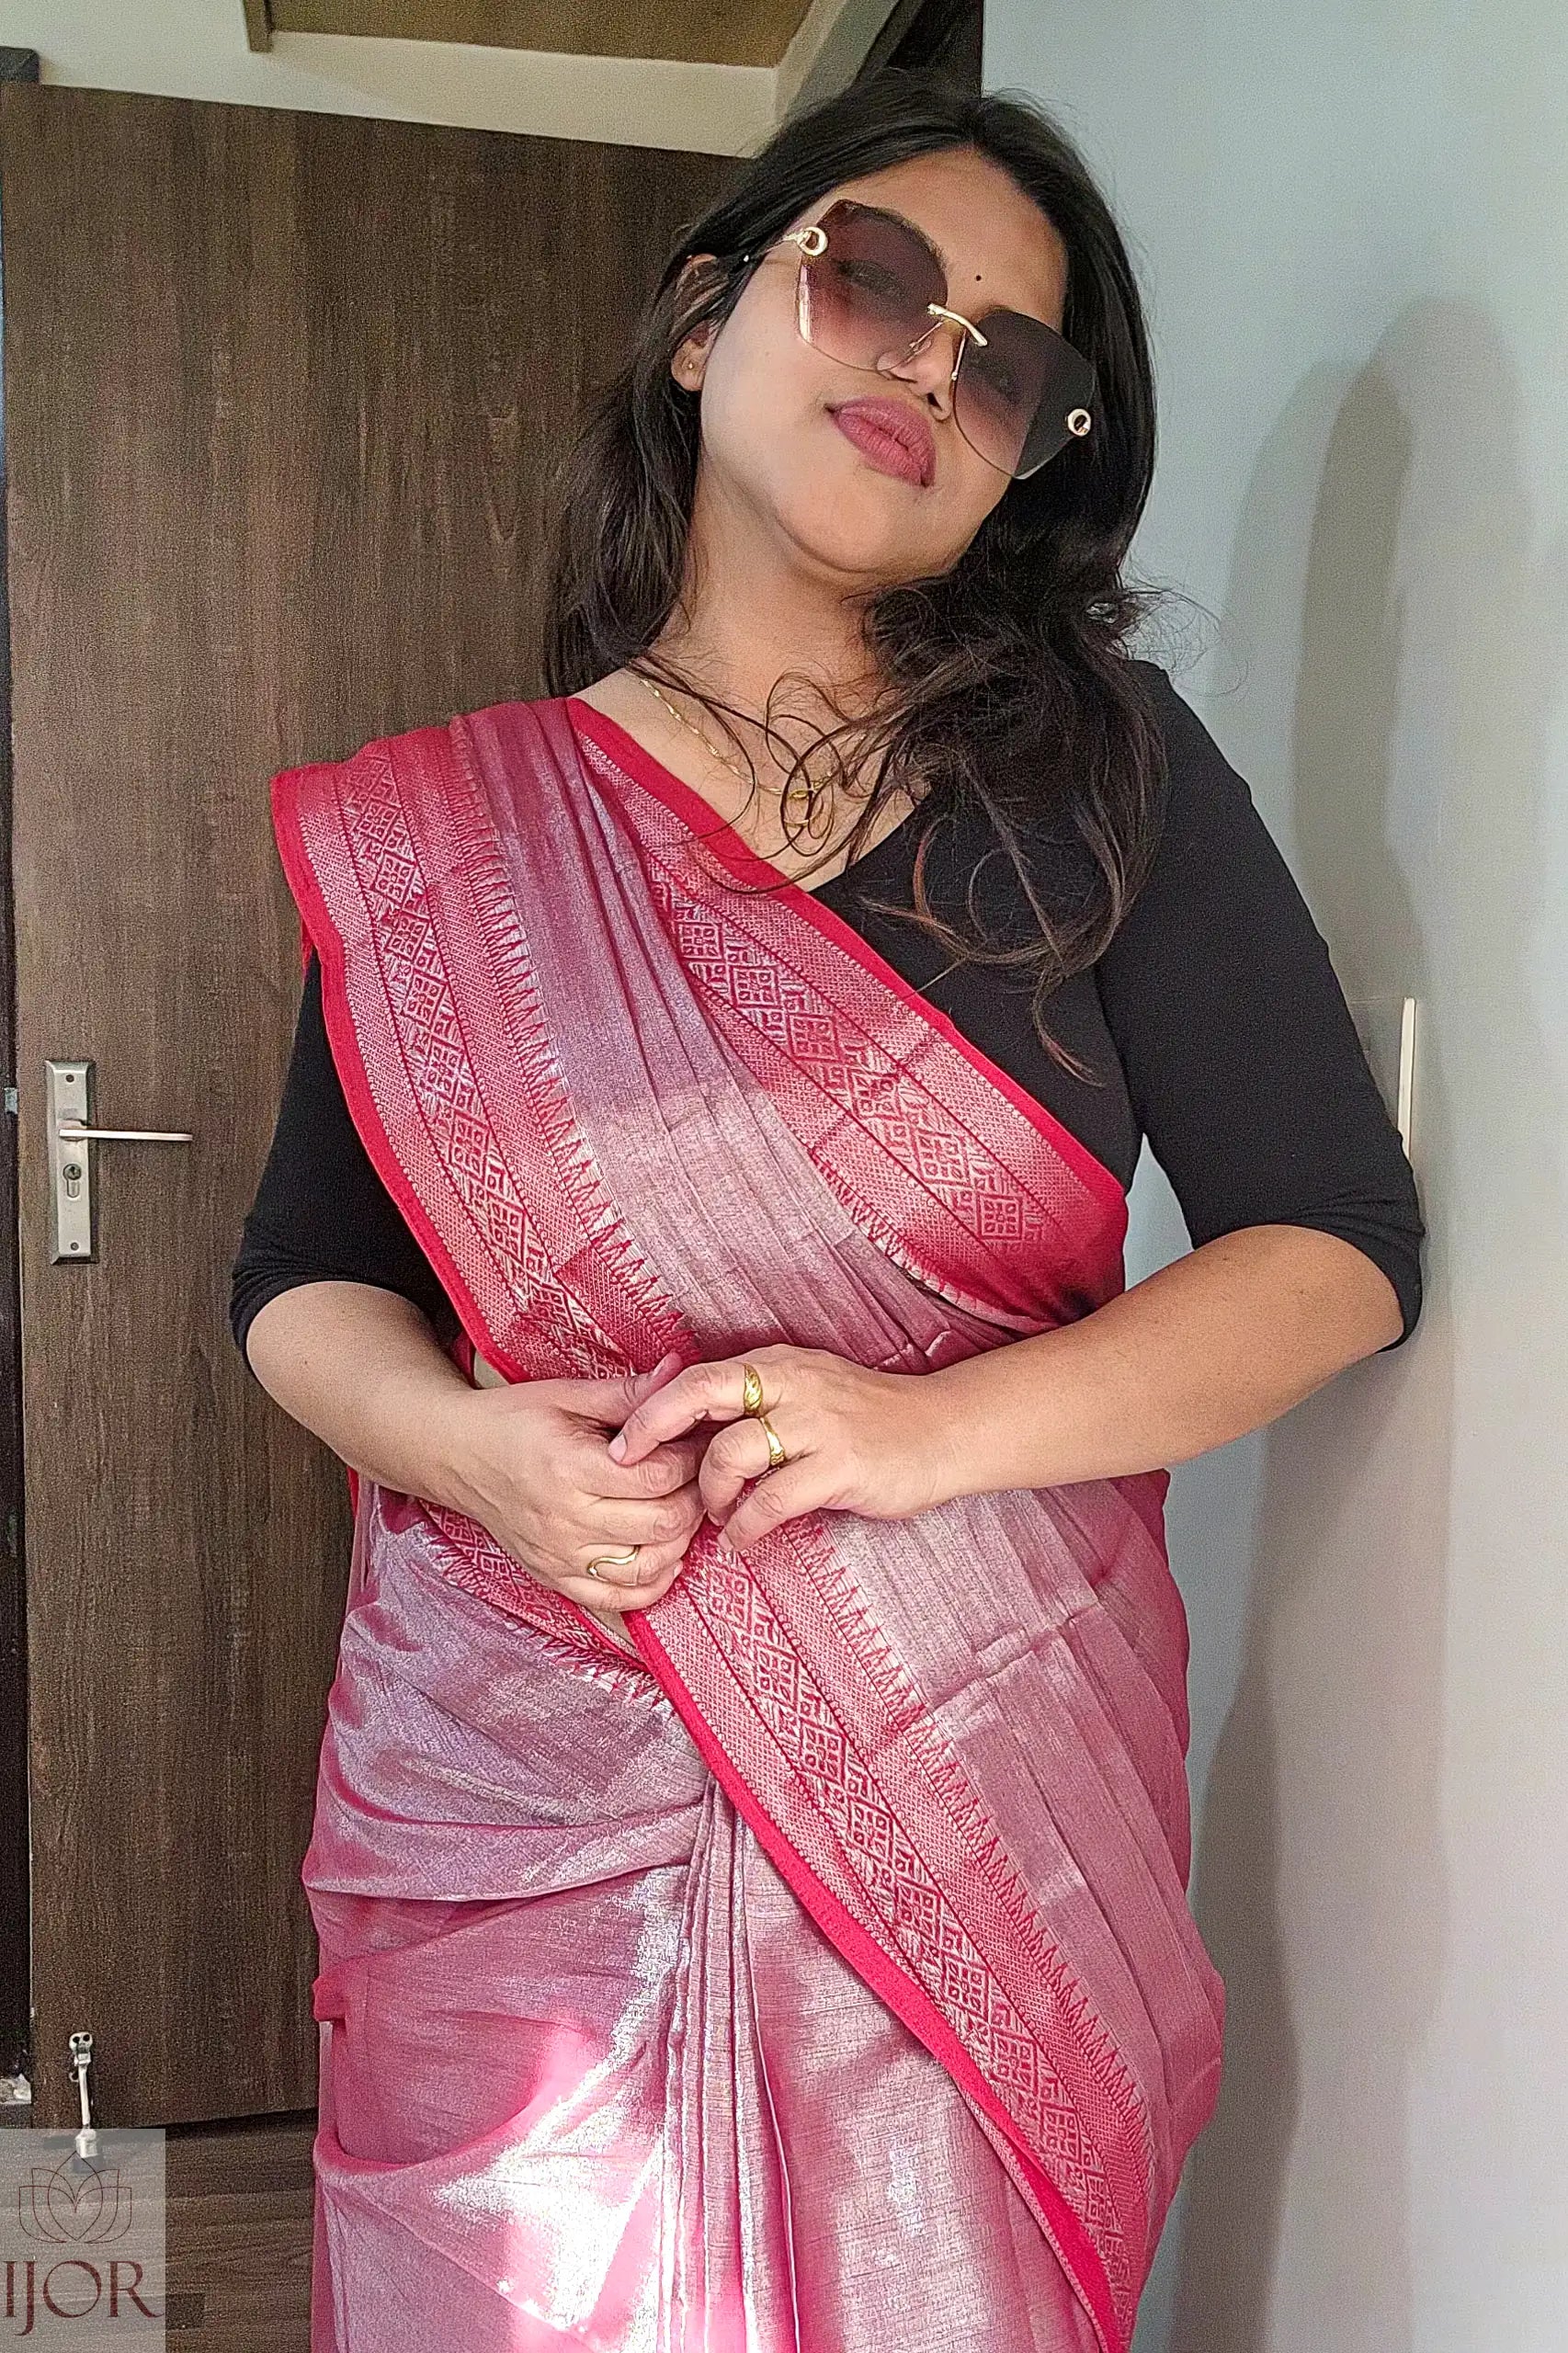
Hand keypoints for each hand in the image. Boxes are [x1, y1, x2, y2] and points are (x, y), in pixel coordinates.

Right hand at [433, 1352, 707, 1611]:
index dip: (690, 1460)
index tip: (695, 1444)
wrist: (460, 1457)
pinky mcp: (554, 1579)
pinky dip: (652, 1584)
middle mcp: (564, 1520)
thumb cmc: (513, 1421)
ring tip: (682, 1510)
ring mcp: (559, 1557)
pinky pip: (618, 1599)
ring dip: (680, 1541)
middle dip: (694, 1499)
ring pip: (647, 1567)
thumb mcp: (568, 1395)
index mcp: (569, 1467)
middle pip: (660, 1524)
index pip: (657, 1476)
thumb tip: (679, 1373)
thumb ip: (628, 1393)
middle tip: (699, 1477)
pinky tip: (664, 1555)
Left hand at [606, 1343, 957, 1552]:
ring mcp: (818, 1424)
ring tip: (712, 1516)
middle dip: (654, 1431)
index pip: (698, 1376)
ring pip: (732, 1451)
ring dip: (709, 1492)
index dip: (651, 1408)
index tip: (620, 1444)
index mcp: (778, 1365)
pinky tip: (743, 1539)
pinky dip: (746, 1525)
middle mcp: (793, 1385)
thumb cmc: (868, 1420)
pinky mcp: (842, 1466)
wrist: (944, 1431)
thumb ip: (756, 1405)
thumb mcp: (808, 1393)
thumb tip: (687, 1434)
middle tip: (629, 1471)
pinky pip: (772, 1499)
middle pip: (703, 1394)